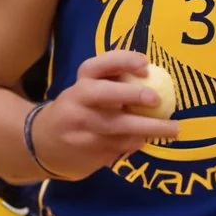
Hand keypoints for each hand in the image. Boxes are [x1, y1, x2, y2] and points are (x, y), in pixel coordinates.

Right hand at [30, 51, 178, 180]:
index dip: (123, 61)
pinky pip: (119, 147)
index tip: (146, 64)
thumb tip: (155, 75)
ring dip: (148, 129)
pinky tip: (145, 140)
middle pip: (105, 95)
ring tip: (172, 129)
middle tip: (158, 100)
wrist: (42, 144)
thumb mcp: (88, 88)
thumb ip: (113, 81)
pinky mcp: (87, 153)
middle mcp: (78, 103)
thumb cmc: (79, 108)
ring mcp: (82, 130)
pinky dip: (135, 143)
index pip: (100, 65)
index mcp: (81, 82)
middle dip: (133, 96)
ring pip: (118, 128)